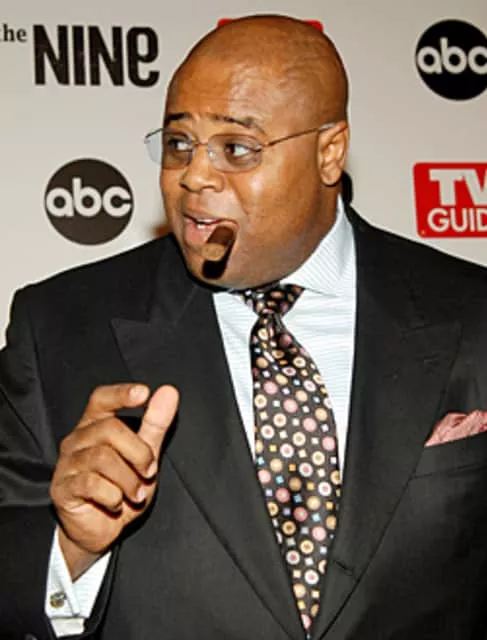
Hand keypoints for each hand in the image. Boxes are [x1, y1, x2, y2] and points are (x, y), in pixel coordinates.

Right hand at [50, 383, 178, 578]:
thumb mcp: (145, 454)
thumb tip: (169, 391)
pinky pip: (91, 484)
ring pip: (103, 458)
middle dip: (139, 452)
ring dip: (129, 479)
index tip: (144, 393)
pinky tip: (117, 503)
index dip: (121, 393)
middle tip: (150, 472)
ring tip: (136, 493)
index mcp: (95, 425)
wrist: (102, 529)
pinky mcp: (61, 489)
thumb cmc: (122, 486)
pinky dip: (113, 496)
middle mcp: (77, 440)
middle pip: (109, 429)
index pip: (102, 398)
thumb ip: (155, 424)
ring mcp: (67, 464)